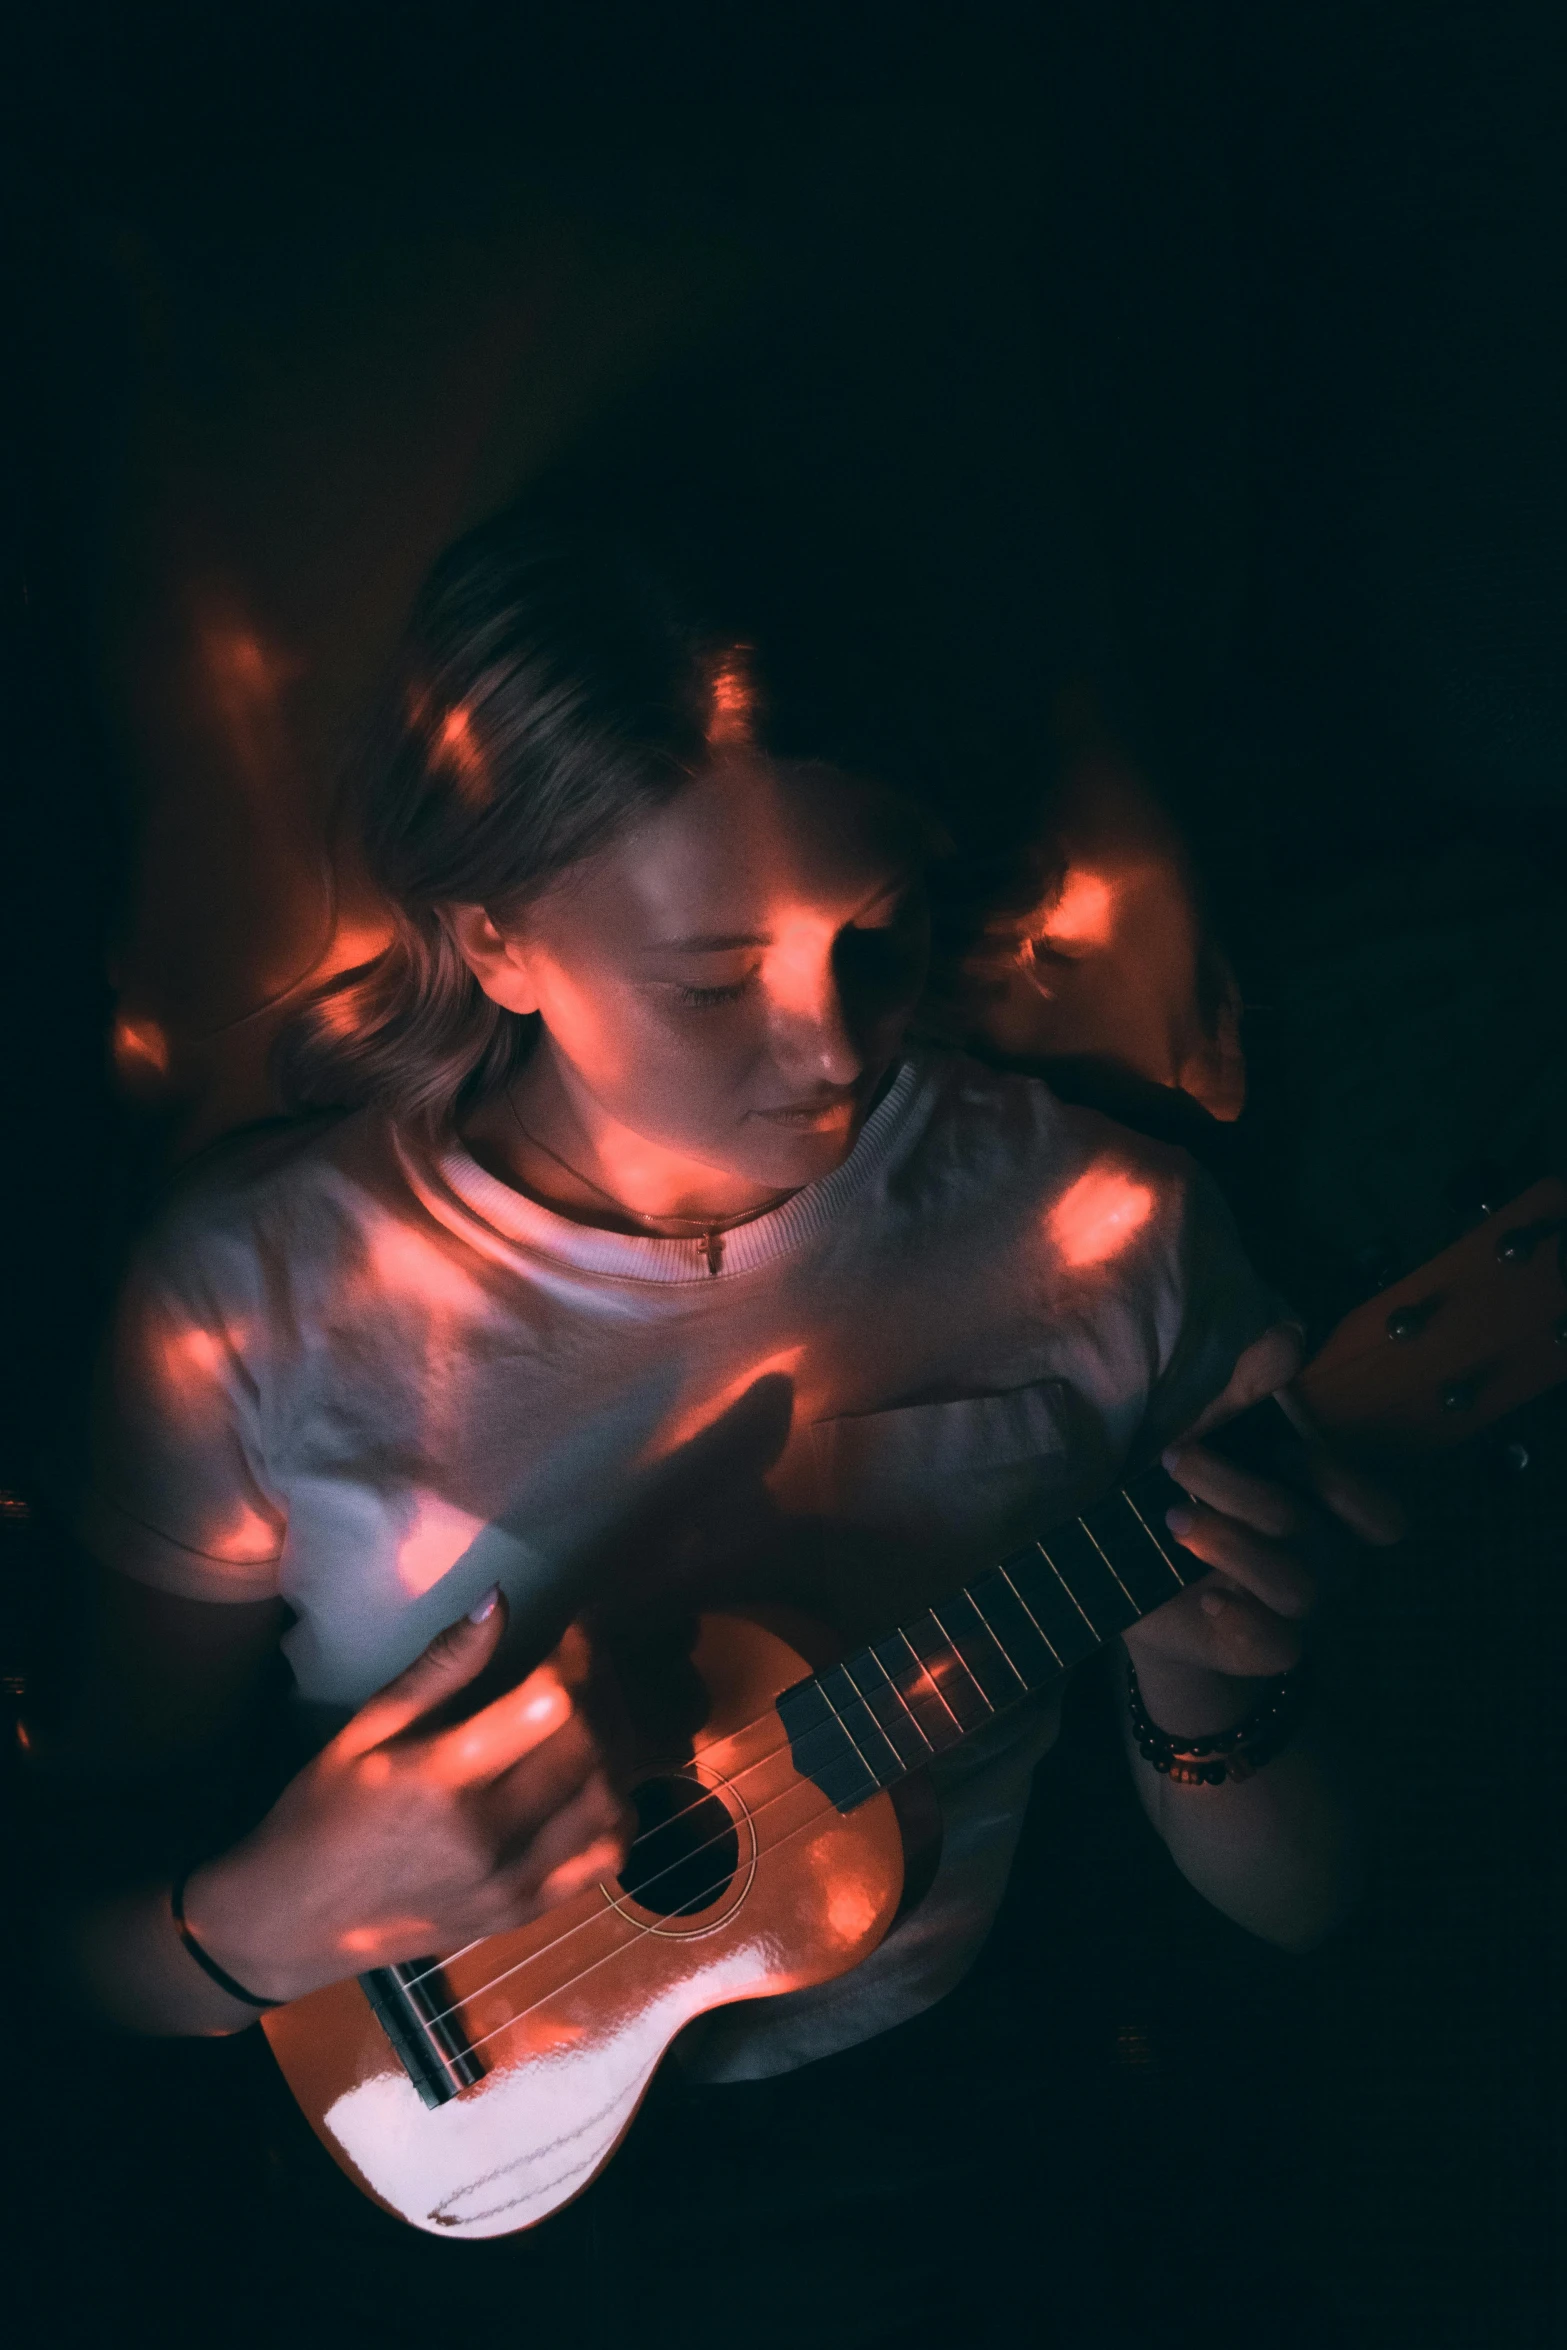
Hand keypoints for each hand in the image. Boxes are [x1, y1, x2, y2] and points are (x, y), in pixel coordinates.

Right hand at [183, 1592, 632, 2001]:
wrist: (297, 1921)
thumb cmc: (324, 1811)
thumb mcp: (365, 1728)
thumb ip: (440, 1666)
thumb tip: (500, 1599)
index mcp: (444, 1779)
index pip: (555, 1702)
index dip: (580, 1653)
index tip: (576, 1624)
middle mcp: (491, 1836)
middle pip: (593, 1746)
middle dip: (604, 1687)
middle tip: (589, 1659)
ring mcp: (515, 1884)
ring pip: (610, 1799)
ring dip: (619, 1743)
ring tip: (595, 1709)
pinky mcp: (526, 1913)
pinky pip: (606, 1857)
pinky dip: (618, 1810)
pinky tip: (596, 1777)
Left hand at [1123, 1323, 1402, 1720]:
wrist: (1143, 1597)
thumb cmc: (1190, 1506)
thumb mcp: (1212, 1444)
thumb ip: (1249, 1394)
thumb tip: (1288, 1333)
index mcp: (1329, 1517)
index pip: (1381, 1514)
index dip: (1337, 1479)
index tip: (1277, 1446)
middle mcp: (1326, 1565)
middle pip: (1308, 1529)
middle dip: (1238, 1487)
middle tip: (1176, 1459)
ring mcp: (1298, 1613)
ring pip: (1296, 1585)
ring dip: (1230, 1544)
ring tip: (1171, 1520)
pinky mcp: (1259, 1650)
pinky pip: (1278, 1646)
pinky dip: (1245, 1620)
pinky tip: (1209, 1601)